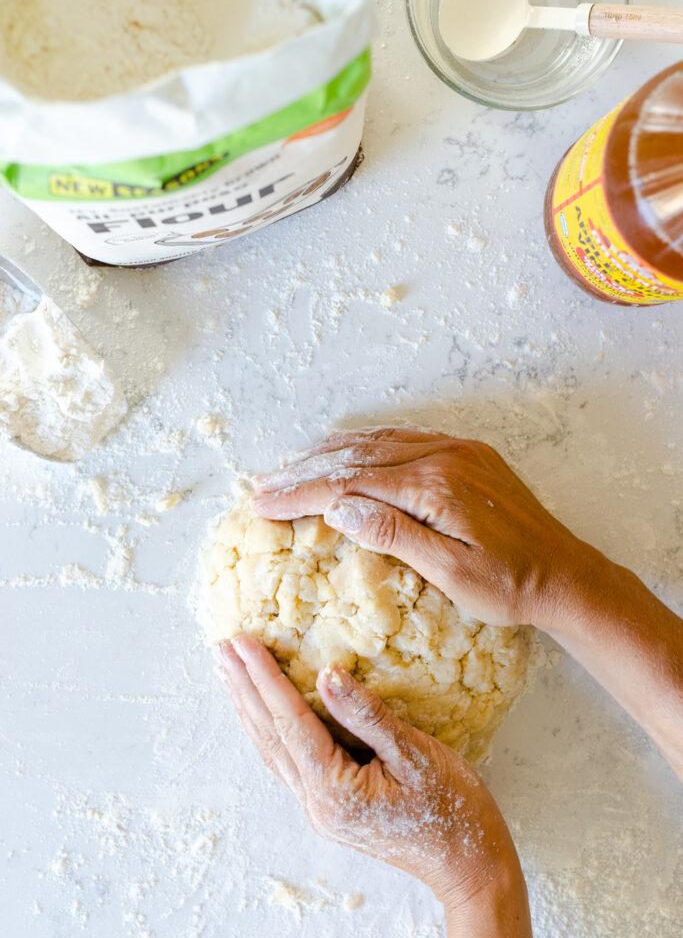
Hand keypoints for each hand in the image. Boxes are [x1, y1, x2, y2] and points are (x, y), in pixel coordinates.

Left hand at [219, 636, 530, 935]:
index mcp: (335, 790)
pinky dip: (270, 728)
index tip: (243, 641)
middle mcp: (317, 803)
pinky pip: (288, 759)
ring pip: (273, 749)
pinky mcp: (331, 807)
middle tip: (221, 647)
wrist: (469, 867)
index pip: (290, 721)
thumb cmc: (454, 811)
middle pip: (270, 735)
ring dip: (249, 707)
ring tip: (229, 672)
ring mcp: (321, 809)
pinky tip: (263, 711)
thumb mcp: (416, 755)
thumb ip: (367, 715)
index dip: (264, 677)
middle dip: (244, 688)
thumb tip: (328, 674)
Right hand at [252, 426, 599, 629]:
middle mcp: (442, 457)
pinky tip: (345, 450)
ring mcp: (455, 450)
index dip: (302, 492)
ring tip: (290, 466)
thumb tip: (340, 510)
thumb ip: (396, 536)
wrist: (566, 574)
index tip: (263, 503)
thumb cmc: (510, 585)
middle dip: (305, 470)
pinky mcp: (465, 454)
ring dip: (329, 453)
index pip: (351, 484)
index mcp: (435, 486)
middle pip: (357, 455)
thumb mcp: (452, 573)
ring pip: (377, 442)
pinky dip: (365, 444)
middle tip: (262, 485)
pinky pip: (403, 439)